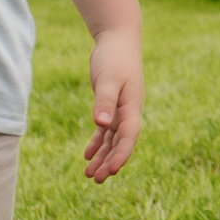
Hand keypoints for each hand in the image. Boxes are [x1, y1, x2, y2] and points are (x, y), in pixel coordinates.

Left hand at [81, 28, 142, 182]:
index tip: (112, 171)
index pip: (128, 136)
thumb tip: (100, 124)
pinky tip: (87, 155)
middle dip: (110, 162)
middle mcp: (128, 112)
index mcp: (132, 106)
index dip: (121, 154)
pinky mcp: (110, 105)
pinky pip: (105, 130)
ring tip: (90, 175)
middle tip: (96, 180)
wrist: (118, 40)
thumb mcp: (108, 78)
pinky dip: (97, 143)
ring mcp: (120, 110)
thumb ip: (104, 101)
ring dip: (103, 157)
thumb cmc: (115, 57)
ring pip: (112, 140)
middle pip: (121, 143)